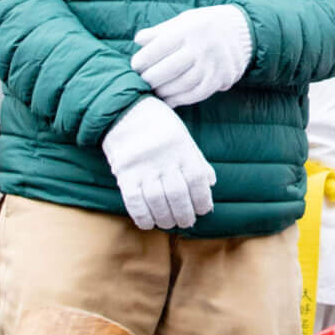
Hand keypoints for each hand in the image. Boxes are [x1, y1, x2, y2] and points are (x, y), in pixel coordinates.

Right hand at [100, 97, 216, 229]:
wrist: (124, 110)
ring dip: (165, 218)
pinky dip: (142, 216)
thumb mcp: (183, 136)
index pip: (197, 181)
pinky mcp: (124, 173)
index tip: (203, 210)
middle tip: (186, 222)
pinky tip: (148, 223)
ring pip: (157, 201)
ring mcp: (143, 167)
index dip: (203, 200)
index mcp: (182, 149)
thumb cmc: (158, 125)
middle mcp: (165, 159)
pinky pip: (134, 201)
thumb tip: (211, 183)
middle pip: (178, 195)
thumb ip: (197, 160)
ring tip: (168, 223)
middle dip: (184, 214)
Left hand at [132, 6, 252, 106]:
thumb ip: (160, 31)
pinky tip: (169, 99)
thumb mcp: (183, 21)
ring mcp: (213, 64)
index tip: (135, 66)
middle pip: (169, 69)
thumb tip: (138, 40)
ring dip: (164, 91)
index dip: (143, 59)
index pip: (159, 47)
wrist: (240, 31)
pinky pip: (197, 94)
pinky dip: (180, 99)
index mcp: (189, 29)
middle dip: (150, 78)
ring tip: (154, 91)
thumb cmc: (202, 26)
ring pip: (182, 84)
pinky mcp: (221, 78)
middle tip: (141, 82)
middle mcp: (202, 46)